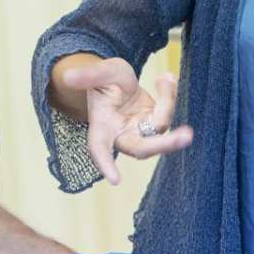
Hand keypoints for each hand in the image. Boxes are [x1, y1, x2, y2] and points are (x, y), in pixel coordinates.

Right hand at [55, 55, 192, 185]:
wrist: (116, 80)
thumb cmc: (103, 79)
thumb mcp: (98, 72)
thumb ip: (87, 76)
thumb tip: (68, 75)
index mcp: (101, 128)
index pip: (100, 148)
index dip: (105, 164)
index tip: (115, 180)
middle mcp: (121, 135)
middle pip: (142, 148)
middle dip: (164, 144)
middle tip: (186, 136)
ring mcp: (140, 131)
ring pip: (160, 125)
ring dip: (167, 101)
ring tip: (164, 78)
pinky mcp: (154, 123)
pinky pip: (168, 112)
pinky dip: (170, 94)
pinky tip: (166, 78)